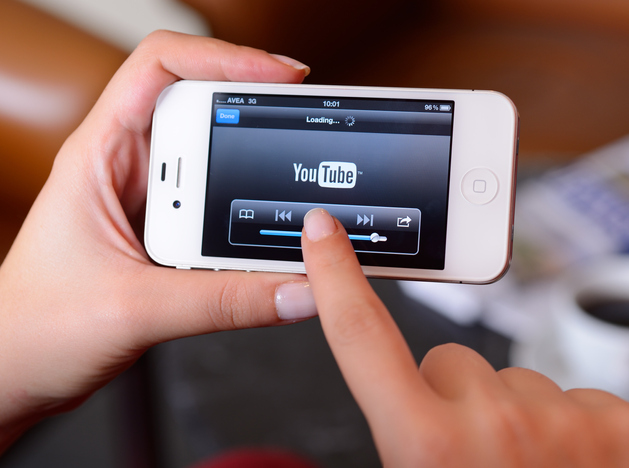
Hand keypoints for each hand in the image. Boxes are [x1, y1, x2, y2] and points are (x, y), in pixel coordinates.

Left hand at [0, 31, 316, 448]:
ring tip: (293, 184)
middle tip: (302, 126)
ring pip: (216, 159)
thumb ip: (226, 302)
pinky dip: (250, 215)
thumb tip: (298, 288)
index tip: (280, 77)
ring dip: (256, 172)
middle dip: (256, 111)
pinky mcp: (167, 231)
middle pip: (202, 106)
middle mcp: (127, 168)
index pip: (160, 67)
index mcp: (100, 156)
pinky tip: (270, 234)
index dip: (225, 56)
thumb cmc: (34, 330)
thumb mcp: (135, 310)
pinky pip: (219, 207)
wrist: (15, 373)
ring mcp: (150, 199)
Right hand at [301, 208, 628, 466]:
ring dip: (515, 418)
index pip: (363, 338)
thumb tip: (391, 395)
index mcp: (425, 448)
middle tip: (471, 463)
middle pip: (450, 363)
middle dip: (453, 401)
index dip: (337, 279)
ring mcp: (566, 420)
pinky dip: (571, 427)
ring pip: (515, 381)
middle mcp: (493, 425)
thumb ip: (399, 435)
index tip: (323, 233)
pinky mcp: (626, 424)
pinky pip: (574, 395)